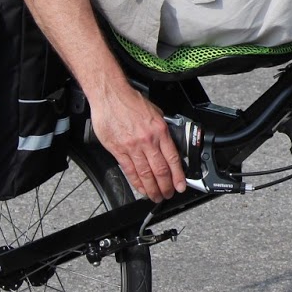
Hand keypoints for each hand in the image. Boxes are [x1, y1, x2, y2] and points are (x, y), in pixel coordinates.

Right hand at [89, 83, 187, 200]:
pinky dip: (136, 182)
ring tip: (156, 196)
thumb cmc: (131, 101)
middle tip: (168, 194)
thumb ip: (163, 129)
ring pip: (145, 173)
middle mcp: (147, 140)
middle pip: (160, 170)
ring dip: (152, 188)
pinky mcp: (118, 150)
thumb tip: (169, 143)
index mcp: (159, 131)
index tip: (181, 185)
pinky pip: (129, 170)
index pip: (173, 158)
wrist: (110, 95)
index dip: (178, 175)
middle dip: (166, 186)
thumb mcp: (156, 112)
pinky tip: (140, 188)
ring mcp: (132, 147)